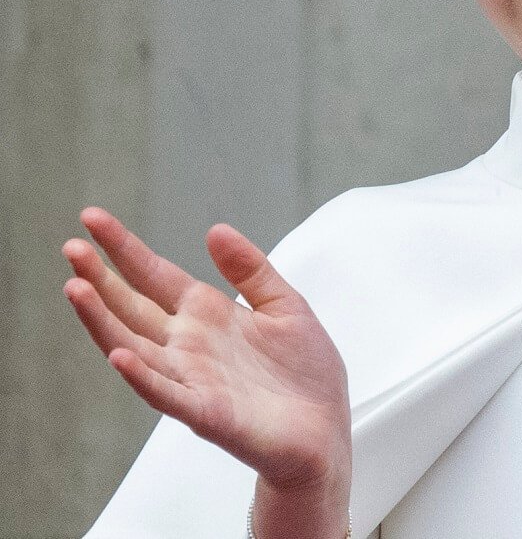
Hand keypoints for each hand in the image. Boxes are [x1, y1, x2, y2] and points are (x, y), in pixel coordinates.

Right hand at [62, 207, 350, 492]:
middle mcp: (189, 344)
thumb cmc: (304, 371)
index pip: (155, 274)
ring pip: (135, 346)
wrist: (325, 428)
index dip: (125, 248)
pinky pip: (167, 393)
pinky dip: (143, 375)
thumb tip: (214, 229)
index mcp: (207, 314)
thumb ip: (251, 269)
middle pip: (134, 306)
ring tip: (77, 288)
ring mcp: (193, 378)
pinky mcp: (207, 412)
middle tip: (71, 246)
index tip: (93, 218)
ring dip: (104, 321)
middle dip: (101, 277)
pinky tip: (121, 354)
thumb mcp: (285, 305)